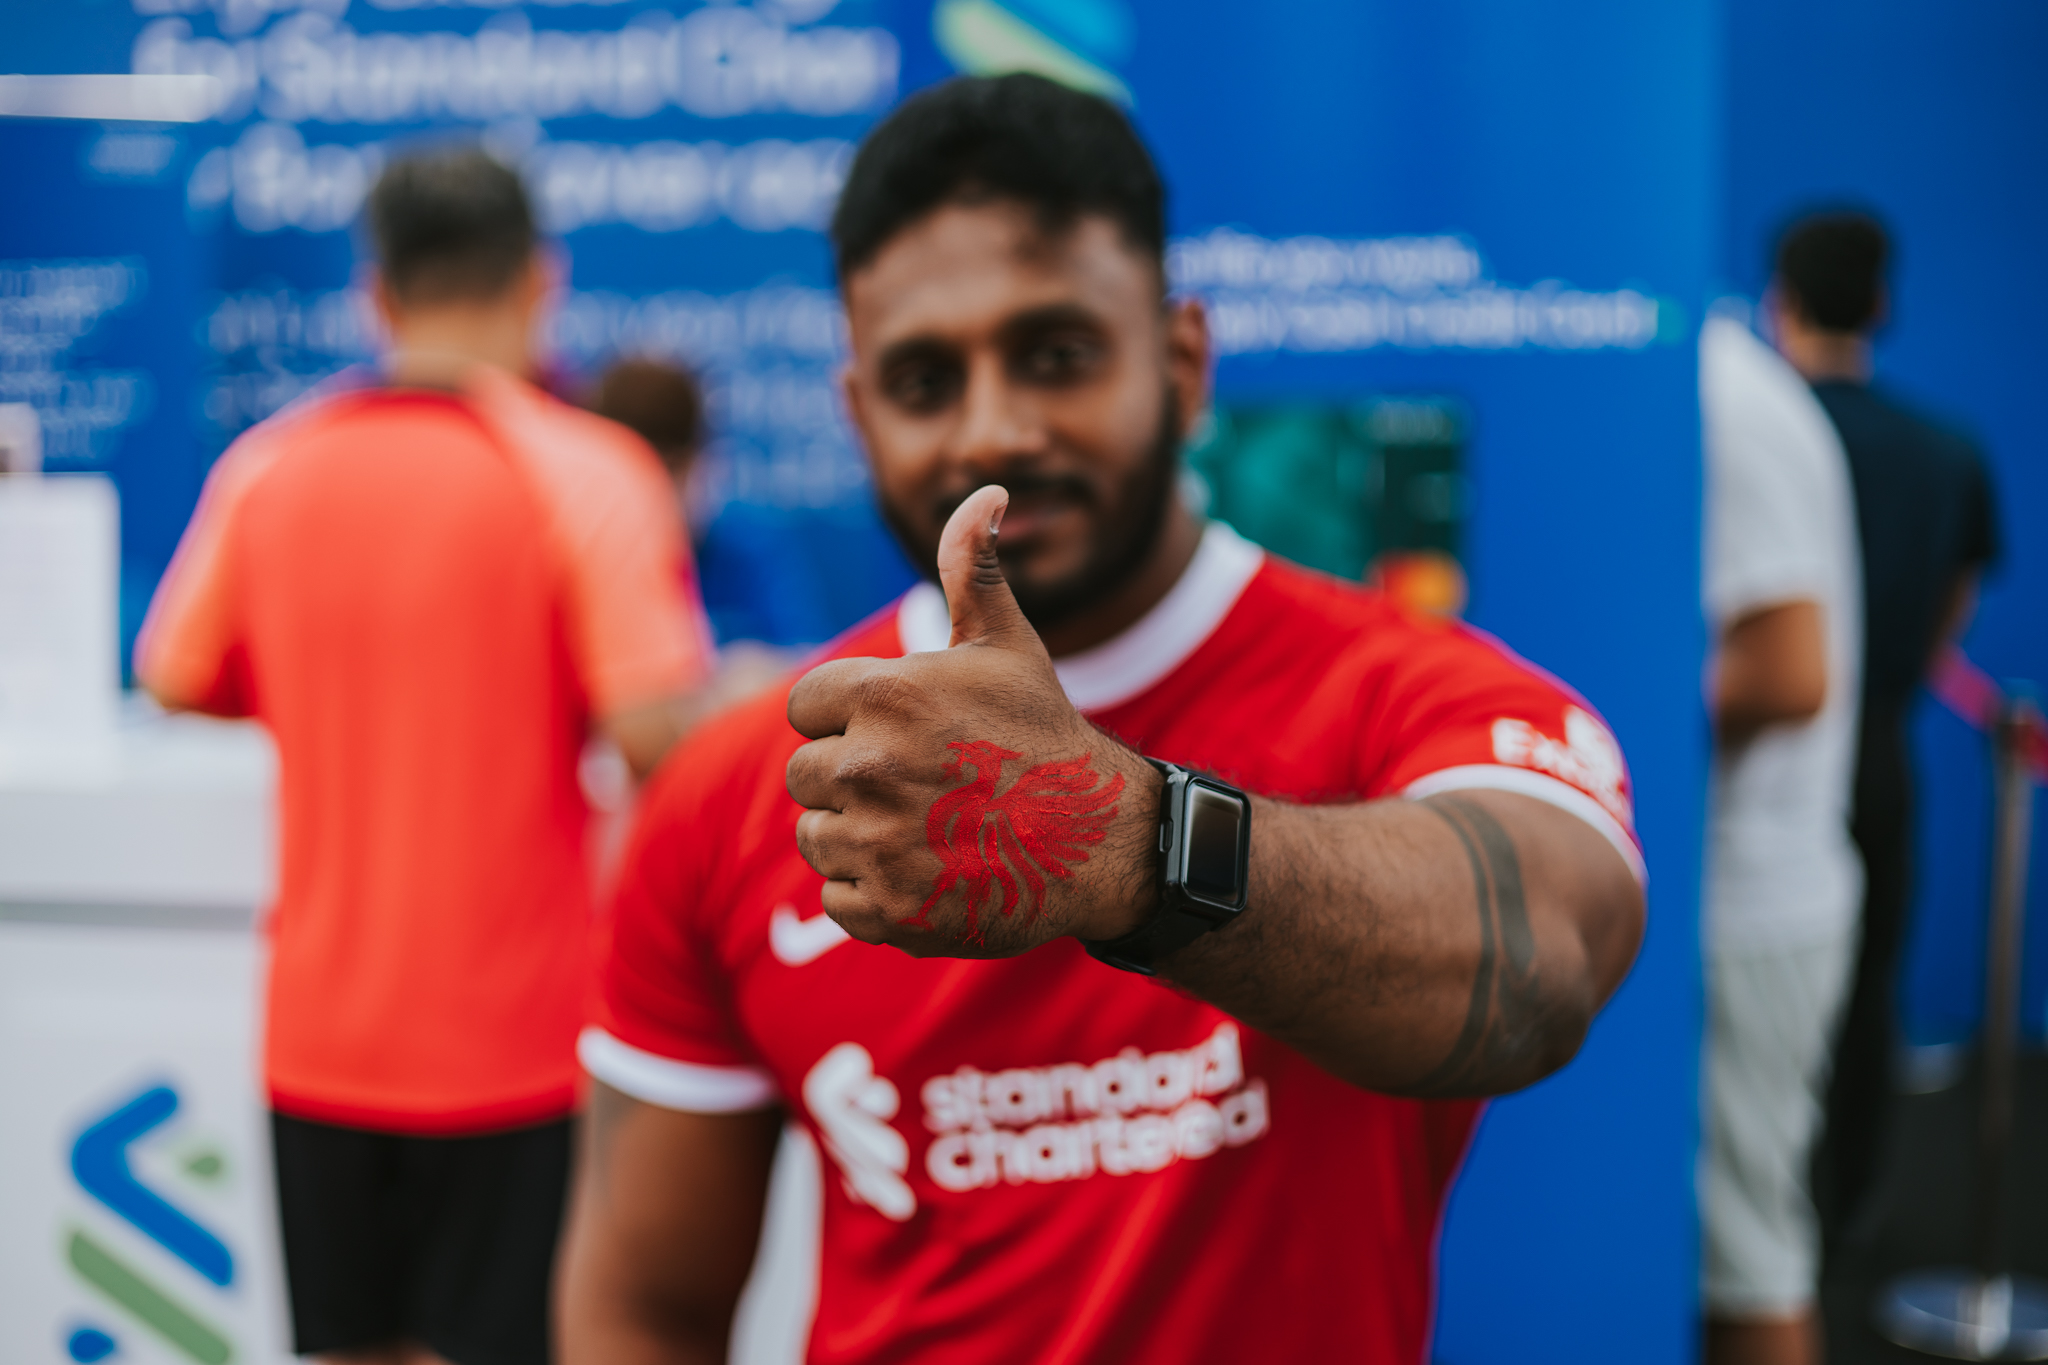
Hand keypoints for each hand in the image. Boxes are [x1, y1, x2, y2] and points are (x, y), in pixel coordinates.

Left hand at [786, 486, 1161, 956]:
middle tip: (922, 787)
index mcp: (885, 692)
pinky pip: (837, 899)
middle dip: (851, 780)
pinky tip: (928, 873)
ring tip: (927, 829)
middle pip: (805, 775)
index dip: (846, 719)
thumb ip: (972, 567)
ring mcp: (875, 840)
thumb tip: (987, 487)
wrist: (1099, 841)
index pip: (803, 708)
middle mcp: (868, 764)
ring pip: (817, 838)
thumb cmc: (1044, 734)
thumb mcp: (1008, 643)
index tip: (899, 734)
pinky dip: (874, 895)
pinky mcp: (885, 908)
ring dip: (859, 838)